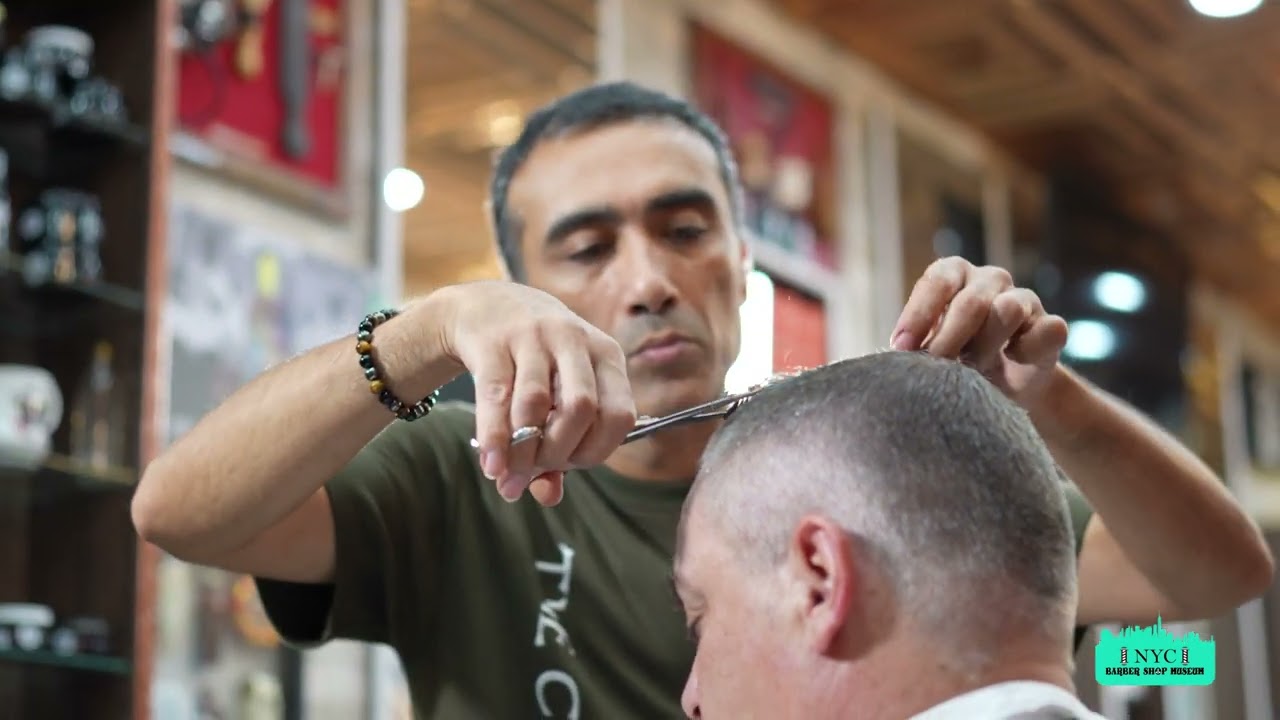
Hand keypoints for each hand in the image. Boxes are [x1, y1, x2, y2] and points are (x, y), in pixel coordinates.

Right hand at [437, 281, 636, 505]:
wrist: (484, 307)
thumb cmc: (535, 363)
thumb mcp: (558, 394)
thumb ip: (558, 447)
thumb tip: (548, 497)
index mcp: (606, 355)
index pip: (619, 416)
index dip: (596, 451)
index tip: (568, 465)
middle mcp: (574, 340)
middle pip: (581, 409)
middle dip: (558, 452)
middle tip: (535, 470)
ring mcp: (534, 336)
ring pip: (536, 403)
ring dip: (522, 449)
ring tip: (508, 475)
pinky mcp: (493, 340)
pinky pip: (496, 396)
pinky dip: (494, 437)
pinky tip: (491, 464)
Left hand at [891, 257, 1067, 406]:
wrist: (1004, 387)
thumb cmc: (955, 362)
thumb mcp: (929, 349)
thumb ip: (915, 344)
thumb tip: (896, 353)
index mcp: (954, 273)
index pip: (937, 282)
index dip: (917, 315)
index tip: (900, 348)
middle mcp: (990, 279)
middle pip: (971, 302)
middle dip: (949, 340)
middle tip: (936, 369)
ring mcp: (1024, 298)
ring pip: (1007, 311)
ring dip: (985, 348)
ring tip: (971, 372)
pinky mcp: (1051, 324)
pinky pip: (1048, 329)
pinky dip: (1028, 350)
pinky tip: (1013, 361)